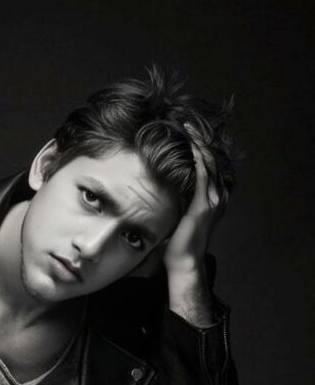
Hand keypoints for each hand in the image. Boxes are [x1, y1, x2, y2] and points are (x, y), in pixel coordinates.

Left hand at [163, 125, 227, 275]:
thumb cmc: (179, 243)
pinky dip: (198, 157)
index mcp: (215, 198)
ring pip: (209, 162)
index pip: (211, 165)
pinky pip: (202, 175)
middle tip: (190, 121)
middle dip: (202, 139)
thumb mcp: (181, 216)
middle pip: (213, 159)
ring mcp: (213, 201)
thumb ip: (179, 200)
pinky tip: (192, 144)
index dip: (203, 146)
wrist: (184, 262)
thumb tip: (165, 187)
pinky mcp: (203, 206)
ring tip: (190, 126)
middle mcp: (218, 196)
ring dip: (200, 142)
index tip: (191, 131)